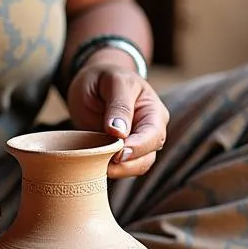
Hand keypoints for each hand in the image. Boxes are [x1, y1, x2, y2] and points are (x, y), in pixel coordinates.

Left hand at [66, 56, 168, 178]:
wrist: (94, 81)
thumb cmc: (104, 78)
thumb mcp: (112, 82)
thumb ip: (118, 105)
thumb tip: (119, 132)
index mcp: (153, 111)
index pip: (153, 135)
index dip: (137, 147)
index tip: (118, 153)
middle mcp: (150, 130)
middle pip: (148, 156)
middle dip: (127, 164)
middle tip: (103, 164)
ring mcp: (137, 143)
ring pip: (137, 167)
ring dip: (118, 171)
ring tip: (97, 165)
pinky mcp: (122, 151)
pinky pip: (122, 168)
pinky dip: (111, 170)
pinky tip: (96, 164)